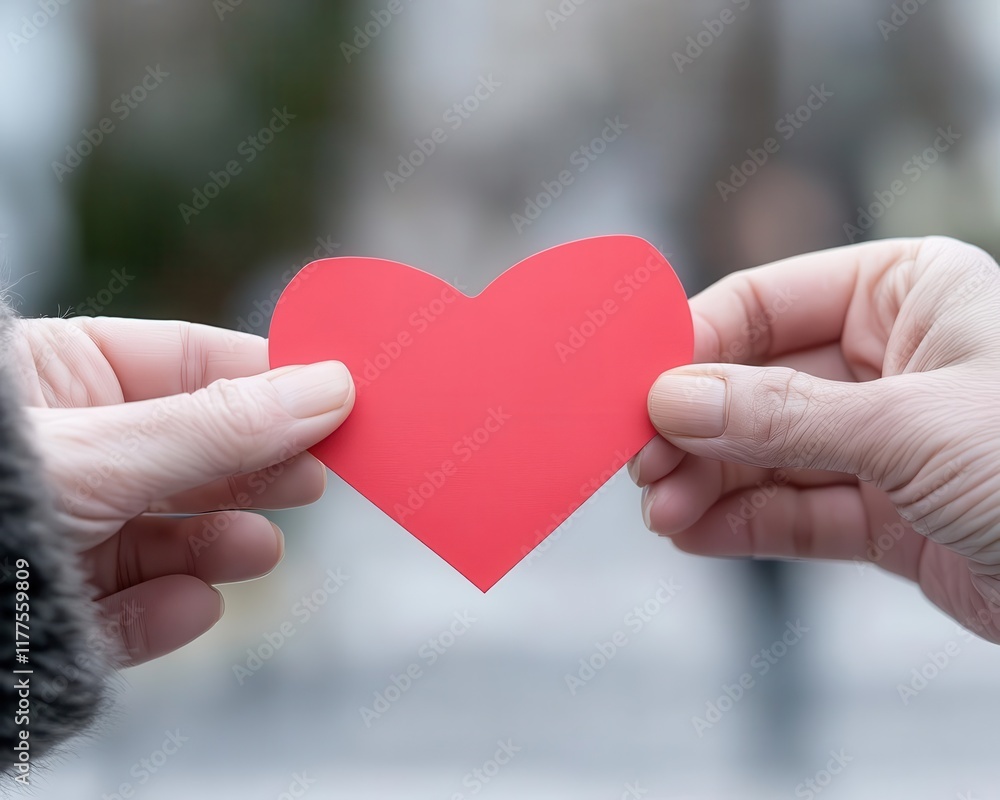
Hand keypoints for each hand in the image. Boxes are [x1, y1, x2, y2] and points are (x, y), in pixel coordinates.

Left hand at [11, 317, 353, 664]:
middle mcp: (76, 449)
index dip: (272, 378)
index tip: (341, 397)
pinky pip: (125, 605)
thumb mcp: (100, 452)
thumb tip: (328, 387)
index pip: (195, 362)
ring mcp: (67, 528)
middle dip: (255, 466)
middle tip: (319, 475)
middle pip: (193, 448)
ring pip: (167, 531)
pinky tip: (190, 605)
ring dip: (218, 544)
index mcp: (68, 378)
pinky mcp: (58, 606)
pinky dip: (162, 610)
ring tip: (259, 549)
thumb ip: (217, 427)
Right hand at [630, 237, 999, 640]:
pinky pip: (792, 508)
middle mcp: (889, 358)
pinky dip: (739, 522)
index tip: (637, 389)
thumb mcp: (909, 427)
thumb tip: (673, 399)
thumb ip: (781, 416)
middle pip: (756, 383)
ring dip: (707, 481)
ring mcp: (882, 438)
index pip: (768, 303)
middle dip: (696, 427)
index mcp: (907, 293)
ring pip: (766, 452)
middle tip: (640, 463)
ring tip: (660, 511)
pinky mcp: (882, 510)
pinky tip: (692, 532)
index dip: (694, 345)